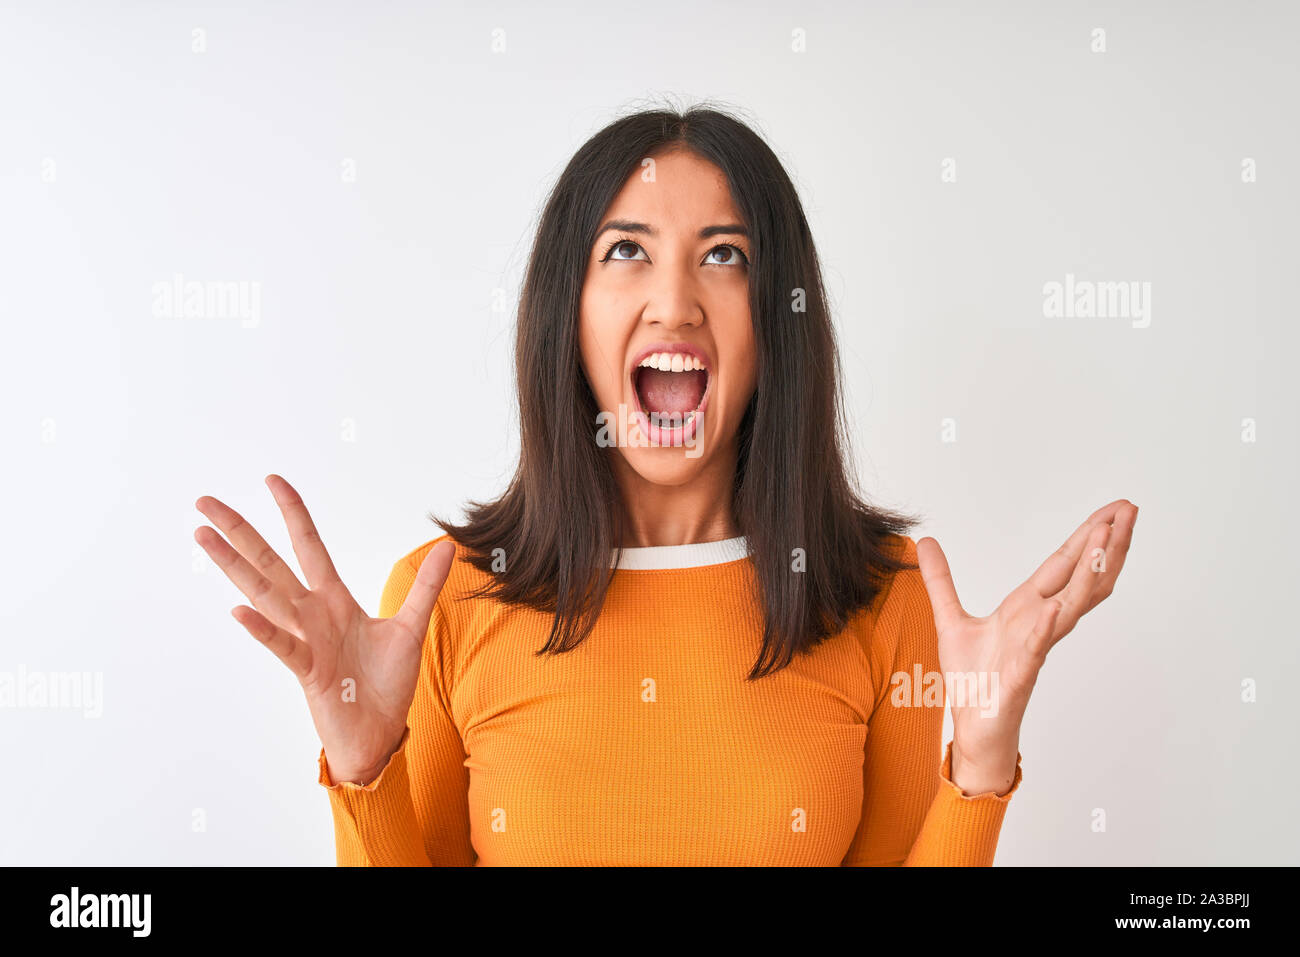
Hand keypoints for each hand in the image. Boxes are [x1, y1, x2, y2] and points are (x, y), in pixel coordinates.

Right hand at [194, 474, 454, 784]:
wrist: (379, 733)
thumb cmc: (387, 684)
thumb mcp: (412, 627)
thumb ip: (425, 586)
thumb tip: (448, 547)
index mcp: (334, 601)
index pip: (308, 546)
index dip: (293, 513)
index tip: (272, 480)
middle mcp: (312, 615)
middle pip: (270, 563)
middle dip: (240, 531)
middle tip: (204, 501)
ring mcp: (305, 639)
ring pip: (265, 595)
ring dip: (234, 566)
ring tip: (203, 536)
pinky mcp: (308, 670)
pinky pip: (283, 645)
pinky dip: (263, 629)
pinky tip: (238, 610)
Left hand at [916, 499, 1137, 793]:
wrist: (973, 727)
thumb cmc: (973, 679)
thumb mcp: (950, 619)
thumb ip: (940, 580)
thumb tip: (926, 542)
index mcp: (1026, 607)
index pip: (1064, 563)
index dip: (1087, 536)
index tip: (1113, 510)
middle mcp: (1040, 622)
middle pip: (1081, 576)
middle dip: (1106, 543)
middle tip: (1129, 510)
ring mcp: (1036, 647)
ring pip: (1073, 605)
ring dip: (1090, 573)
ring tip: (1107, 539)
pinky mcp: (1022, 674)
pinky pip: (1038, 647)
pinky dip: (1047, 626)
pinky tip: (1057, 607)